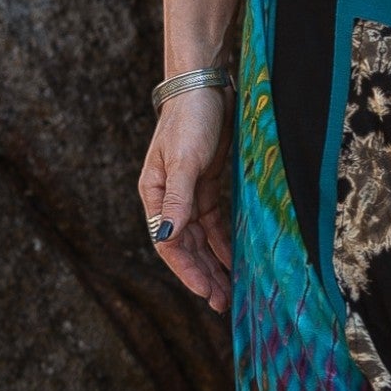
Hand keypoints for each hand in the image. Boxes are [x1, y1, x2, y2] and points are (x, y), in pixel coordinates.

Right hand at [138, 86, 233, 311]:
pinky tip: (236, 262)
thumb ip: (176, 199)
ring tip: (230, 291)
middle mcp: (168, 199)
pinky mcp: (206, 187)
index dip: (187, 270)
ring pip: (201, 240)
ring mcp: (188, 194)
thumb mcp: (183, 160)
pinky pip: (214, 225)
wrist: (204, 86)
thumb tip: (165, 236)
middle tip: (223, 303)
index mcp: (154, 194)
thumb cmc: (189, 119)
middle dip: (203, 275)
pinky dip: (224, 244)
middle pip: (185, 247)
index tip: (207, 292)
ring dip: (214, 265)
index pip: (168, 243)